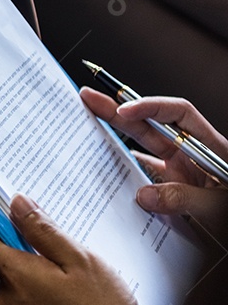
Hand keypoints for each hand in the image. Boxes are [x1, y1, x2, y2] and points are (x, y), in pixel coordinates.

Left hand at [0, 195, 154, 304]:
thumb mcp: (81, 261)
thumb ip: (44, 230)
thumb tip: (17, 205)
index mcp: (14, 275)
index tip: (13, 223)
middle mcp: (3, 303)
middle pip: (8, 270)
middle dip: (34, 267)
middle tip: (68, 273)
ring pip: (20, 299)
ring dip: (40, 295)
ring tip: (77, 304)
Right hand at [80, 88, 226, 231]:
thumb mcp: (220, 206)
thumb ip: (185, 199)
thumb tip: (144, 195)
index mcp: (210, 148)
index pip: (177, 113)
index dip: (149, 107)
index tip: (124, 110)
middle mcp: (192, 157)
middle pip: (151, 126)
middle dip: (119, 111)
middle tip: (90, 98)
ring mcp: (182, 174)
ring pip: (144, 150)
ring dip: (117, 140)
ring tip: (89, 128)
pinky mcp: (174, 191)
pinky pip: (146, 177)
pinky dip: (127, 175)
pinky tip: (109, 172)